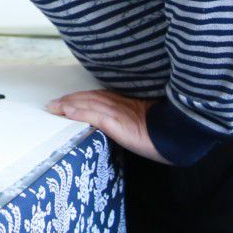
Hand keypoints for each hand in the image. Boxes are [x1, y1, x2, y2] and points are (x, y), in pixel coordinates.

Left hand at [46, 90, 168, 163]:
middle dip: (70, 99)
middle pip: (90, 97)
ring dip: (68, 104)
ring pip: (88, 103)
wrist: (180, 136)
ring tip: (54, 106)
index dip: (82, 97)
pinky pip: (93, 115)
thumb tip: (123, 125)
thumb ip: (132, 120)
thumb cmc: (167, 134)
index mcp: (128, 103)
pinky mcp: (117, 121)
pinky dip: (78, 112)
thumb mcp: (147, 125)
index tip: (67, 100)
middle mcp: (120, 104)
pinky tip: (66, 112)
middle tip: (53, 103)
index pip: (99, 96)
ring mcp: (118, 112)